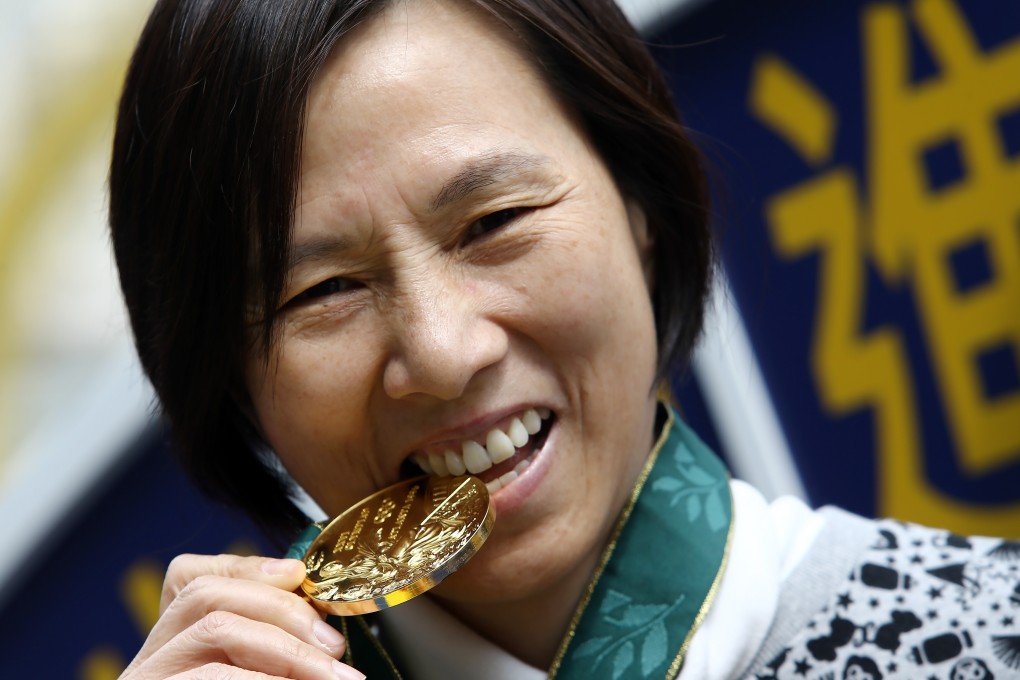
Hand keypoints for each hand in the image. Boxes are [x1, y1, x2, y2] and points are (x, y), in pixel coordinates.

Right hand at [119, 554, 364, 678]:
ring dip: (286, 647)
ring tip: (332, 674)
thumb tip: (327, 626)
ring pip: (214, 628)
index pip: (191, 577)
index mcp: (170, 644)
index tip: (299, 575)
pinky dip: (262, 678)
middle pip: (207, 594)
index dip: (248, 567)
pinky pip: (212, 676)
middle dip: (284, 609)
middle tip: (337, 647)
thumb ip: (271, 643)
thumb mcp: (256, 670)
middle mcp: (147, 659)